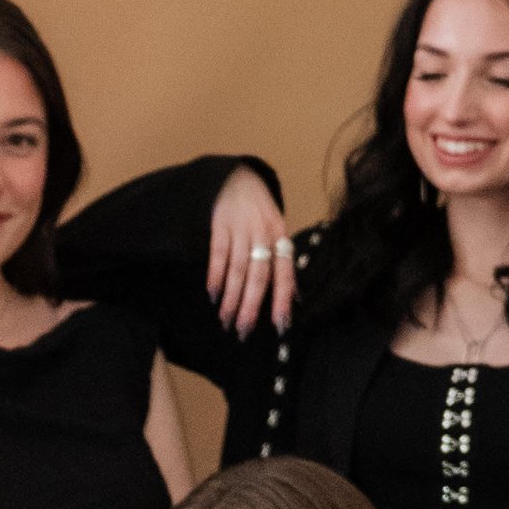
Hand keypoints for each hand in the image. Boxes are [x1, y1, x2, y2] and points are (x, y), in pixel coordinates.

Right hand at [205, 167, 296, 338]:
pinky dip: (215, 276)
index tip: (280, 324)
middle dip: (251, 306)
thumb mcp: (276, 231)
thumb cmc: (259, 211)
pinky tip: (213, 295)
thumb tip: (295, 297)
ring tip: (226, 320)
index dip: (282, 299)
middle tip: (243, 331)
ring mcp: (241, 228)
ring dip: (231, 297)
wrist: (237, 177)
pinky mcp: (220, 224)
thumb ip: (282, 262)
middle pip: (258, 275)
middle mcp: (263, 233)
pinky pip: (218, 254)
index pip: (284, 273)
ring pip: (238, 269)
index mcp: (280, 236)